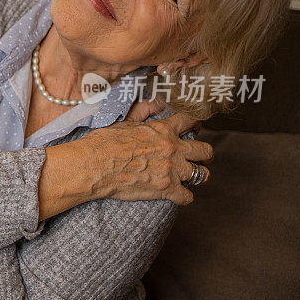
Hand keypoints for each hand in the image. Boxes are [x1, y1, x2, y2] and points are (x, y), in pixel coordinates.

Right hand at [79, 111, 212, 204]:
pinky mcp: (166, 190)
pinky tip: (178, 195)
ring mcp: (172, 170)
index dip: (195, 124)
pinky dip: (184, 197)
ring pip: (202, 175)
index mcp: (163, 130)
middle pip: (205, 150)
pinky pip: (188, 197)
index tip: (194, 128)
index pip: (190, 121)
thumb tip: (155, 102)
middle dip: (203, 154)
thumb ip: (144, 112)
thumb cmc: (104, 142)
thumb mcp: (125, 121)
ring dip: (197, 176)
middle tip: (197, 157)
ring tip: (190, 177)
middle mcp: (172, 148)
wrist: (94, 166)